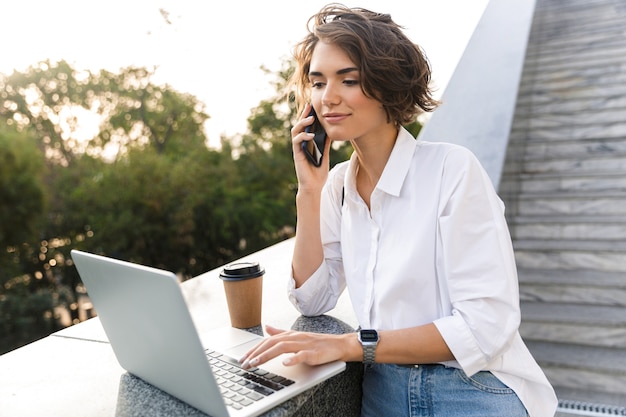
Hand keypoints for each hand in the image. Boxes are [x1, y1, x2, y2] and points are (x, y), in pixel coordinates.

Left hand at [239, 325, 356, 368]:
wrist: (338, 344)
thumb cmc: (317, 342)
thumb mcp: (296, 336)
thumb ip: (280, 332)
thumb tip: (266, 328)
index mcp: (289, 334)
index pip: (267, 340)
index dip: (254, 349)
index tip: (243, 359)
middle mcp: (294, 337)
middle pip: (272, 343)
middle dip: (256, 353)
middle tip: (245, 363)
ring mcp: (304, 344)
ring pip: (282, 347)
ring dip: (267, 355)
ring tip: (256, 363)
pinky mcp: (313, 353)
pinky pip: (302, 355)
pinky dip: (293, 358)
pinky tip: (285, 363)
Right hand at [291, 104, 330, 193]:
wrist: (314, 186)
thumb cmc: (318, 171)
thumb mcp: (325, 154)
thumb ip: (325, 143)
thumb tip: (330, 130)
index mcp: (307, 142)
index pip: (306, 125)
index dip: (308, 115)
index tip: (313, 106)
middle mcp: (301, 143)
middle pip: (299, 125)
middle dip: (304, 114)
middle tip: (310, 106)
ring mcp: (298, 148)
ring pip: (295, 131)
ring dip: (302, 123)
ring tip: (311, 118)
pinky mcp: (297, 154)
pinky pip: (297, 142)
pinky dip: (303, 136)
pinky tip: (310, 135)